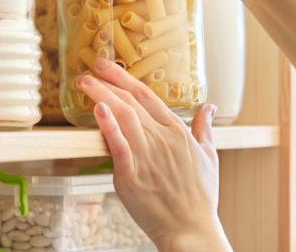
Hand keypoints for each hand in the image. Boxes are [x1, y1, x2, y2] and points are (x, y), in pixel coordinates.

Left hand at [76, 58, 231, 251]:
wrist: (190, 230)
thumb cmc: (200, 196)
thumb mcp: (209, 156)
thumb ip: (205, 128)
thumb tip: (209, 107)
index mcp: (177, 131)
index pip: (147, 96)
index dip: (125, 78)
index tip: (108, 66)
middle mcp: (161, 139)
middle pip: (131, 101)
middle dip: (109, 80)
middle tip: (90, 65)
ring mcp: (147, 155)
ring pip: (123, 116)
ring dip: (102, 95)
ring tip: (85, 82)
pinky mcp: (132, 175)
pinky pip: (119, 145)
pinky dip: (108, 125)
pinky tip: (98, 109)